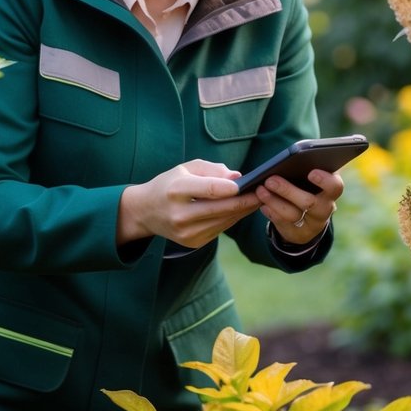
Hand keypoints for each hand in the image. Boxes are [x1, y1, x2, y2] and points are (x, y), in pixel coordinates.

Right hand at [118, 159, 261, 248]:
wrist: (146, 211)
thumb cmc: (169, 184)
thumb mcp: (185, 169)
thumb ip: (212, 170)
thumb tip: (237, 177)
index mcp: (176, 191)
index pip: (209, 189)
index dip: (231, 188)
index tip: (249, 183)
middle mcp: (180, 214)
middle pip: (221, 208)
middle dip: (245, 201)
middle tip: (264, 192)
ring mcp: (186, 232)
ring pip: (224, 221)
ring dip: (243, 211)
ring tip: (258, 199)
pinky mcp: (193, 242)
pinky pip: (220, 229)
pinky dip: (232, 218)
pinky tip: (242, 209)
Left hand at [255, 169, 343, 245]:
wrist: (309, 217)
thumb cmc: (309, 187)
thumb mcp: (313, 179)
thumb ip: (307, 169)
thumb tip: (289, 160)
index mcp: (331, 190)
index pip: (335, 186)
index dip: (325, 180)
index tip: (311, 172)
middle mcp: (325, 208)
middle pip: (309, 202)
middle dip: (287, 190)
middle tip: (270, 180)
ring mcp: (312, 223)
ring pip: (293, 215)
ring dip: (274, 202)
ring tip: (260, 190)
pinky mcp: (298, 233)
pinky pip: (283, 224)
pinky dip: (271, 212)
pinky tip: (261, 204)